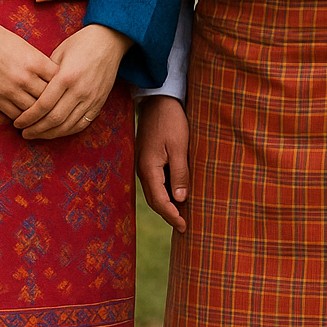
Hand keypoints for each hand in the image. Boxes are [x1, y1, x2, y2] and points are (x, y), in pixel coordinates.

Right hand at [0, 14, 57, 119]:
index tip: (63, 94)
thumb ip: (41, 65)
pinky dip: (23, 119)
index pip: (59, 83)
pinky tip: (26, 119)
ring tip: (42, 119)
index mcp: (36, 62)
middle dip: (53, 105)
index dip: (62, 90)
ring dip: (38, 116)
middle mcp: (25, 77)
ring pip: (33, 111)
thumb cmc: (2, 40)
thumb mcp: (27, 48)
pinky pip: (15, 115)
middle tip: (57, 111)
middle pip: (48, 100)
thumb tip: (55, 82)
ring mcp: (10, 89)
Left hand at [14, 24, 132, 140]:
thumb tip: (29, 93)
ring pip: (68, 126)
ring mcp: (91, 99)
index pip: (43, 105)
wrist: (108, 41)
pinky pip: (82, 124)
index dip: (28, 118)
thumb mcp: (58, 54)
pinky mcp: (99, 103)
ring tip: (37, 134)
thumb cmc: (80, 44)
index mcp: (66, 76)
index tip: (17, 122)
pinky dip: (67, 131)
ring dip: (50, 134)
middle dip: (36, 129)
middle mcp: (80, 90)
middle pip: (54, 119)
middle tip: (24, 132)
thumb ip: (45, 75)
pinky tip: (55, 131)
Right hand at [136, 96, 188, 232]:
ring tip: (181, 214)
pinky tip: (176, 193)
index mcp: (149, 168)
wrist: (158, 99)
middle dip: (168, 214)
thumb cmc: (171, 120)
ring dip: (166, 204)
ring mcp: (143, 163)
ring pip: (154, 191)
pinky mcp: (147, 158)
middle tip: (183, 226)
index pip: (159, 201)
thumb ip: (180, 174)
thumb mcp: (180, 147)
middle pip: (154, 200)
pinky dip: (165, 191)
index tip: (184, 227)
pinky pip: (155, 181)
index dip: (172, 216)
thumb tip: (180, 199)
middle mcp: (142, 169)